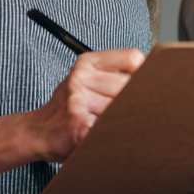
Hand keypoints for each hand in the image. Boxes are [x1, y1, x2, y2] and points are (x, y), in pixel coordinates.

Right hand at [27, 49, 144, 162]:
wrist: (38, 131)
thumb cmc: (69, 106)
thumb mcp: (87, 80)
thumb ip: (115, 74)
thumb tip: (155, 77)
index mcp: (87, 62)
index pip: (133, 58)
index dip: (145, 74)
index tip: (146, 87)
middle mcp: (81, 77)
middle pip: (131, 84)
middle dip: (137, 101)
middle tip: (134, 111)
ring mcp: (79, 100)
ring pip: (124, 107)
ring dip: (127, 119)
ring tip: (117, 123)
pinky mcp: (80, 125)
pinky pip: (113, 127)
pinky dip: (117, 133)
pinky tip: (109, 134)